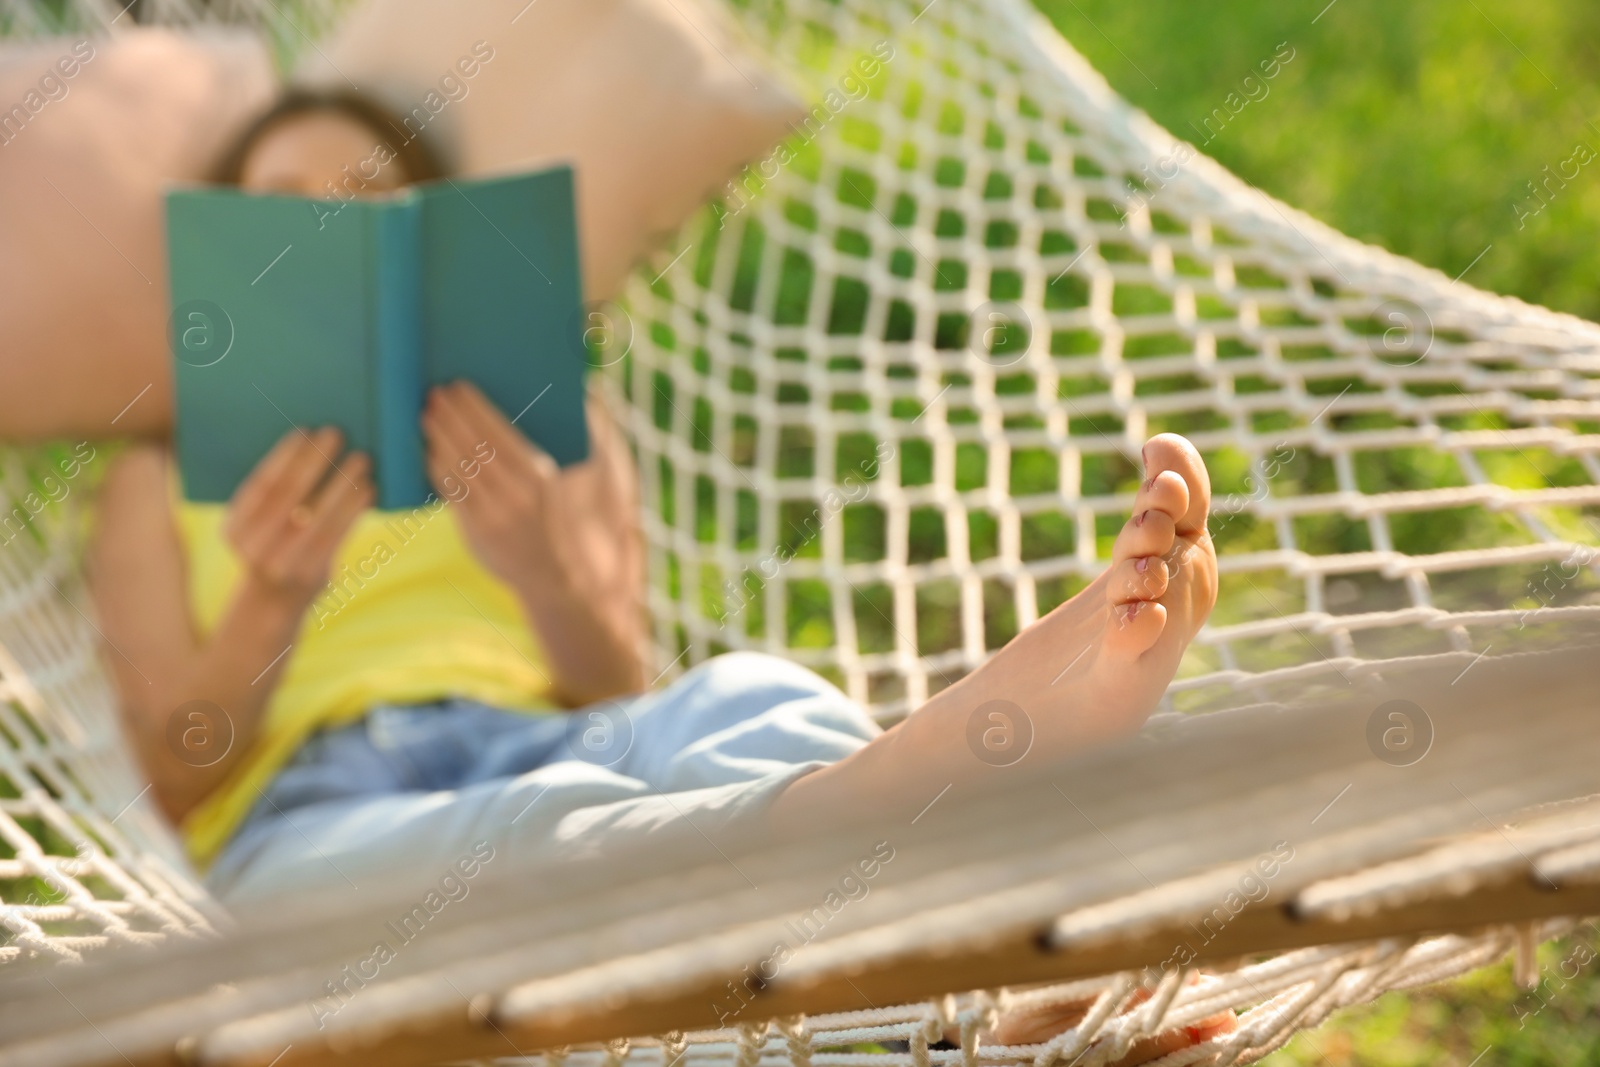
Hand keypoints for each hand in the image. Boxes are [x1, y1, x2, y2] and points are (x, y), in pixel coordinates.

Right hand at [224, 427, 372, 606]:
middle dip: (314, 461)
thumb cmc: (274, 547)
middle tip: (336, 432)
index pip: (260, 484)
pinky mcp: (309, 575)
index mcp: (233, 527)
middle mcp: (251, 547)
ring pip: (315, 515)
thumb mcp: (261, 524)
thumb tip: (314, 445)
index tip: (305, 430)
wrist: (274, 603)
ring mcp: (280, 564)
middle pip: (287, 495)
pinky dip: (354, 510)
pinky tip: (370, 490)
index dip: (283, 456)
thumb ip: (277, 494)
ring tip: (361, 458)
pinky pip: (336, 536)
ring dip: (342, 483)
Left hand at [421, 382, 603, 595]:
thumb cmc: (546, 521)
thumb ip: (526, 456)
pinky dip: (437, 468)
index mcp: (538, 474)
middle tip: (433, 394)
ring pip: (459, 466)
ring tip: (425, 416)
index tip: (458, 386)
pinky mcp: (477, 531)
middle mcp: (517, 493)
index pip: (498, 431)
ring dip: (439, 437)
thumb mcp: (548, 485)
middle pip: (475, 444)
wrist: (552, 575)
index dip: (475, 407)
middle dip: (451, 415)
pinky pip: (451, 492)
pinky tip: (428, 452)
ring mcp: (495, 513)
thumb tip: (495, 420)